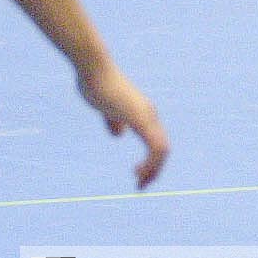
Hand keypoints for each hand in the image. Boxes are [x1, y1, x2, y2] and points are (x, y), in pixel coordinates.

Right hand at [77, 63, 169, 188]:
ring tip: (140, 183)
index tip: (138, 175)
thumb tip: (119, 134)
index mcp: (143, 114)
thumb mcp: (106, 108)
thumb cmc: (97, 86)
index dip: (151, 160)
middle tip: (141, 186)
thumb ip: (114, 121)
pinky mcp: (141, 119)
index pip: (155, 141)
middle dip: (154, 170)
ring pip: (162, 149)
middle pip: (162, 148)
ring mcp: (147, 116)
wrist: (95, 71)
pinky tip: (138, 171)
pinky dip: (150, 163)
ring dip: (153, 170)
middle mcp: (150, 115)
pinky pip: (155, 146)